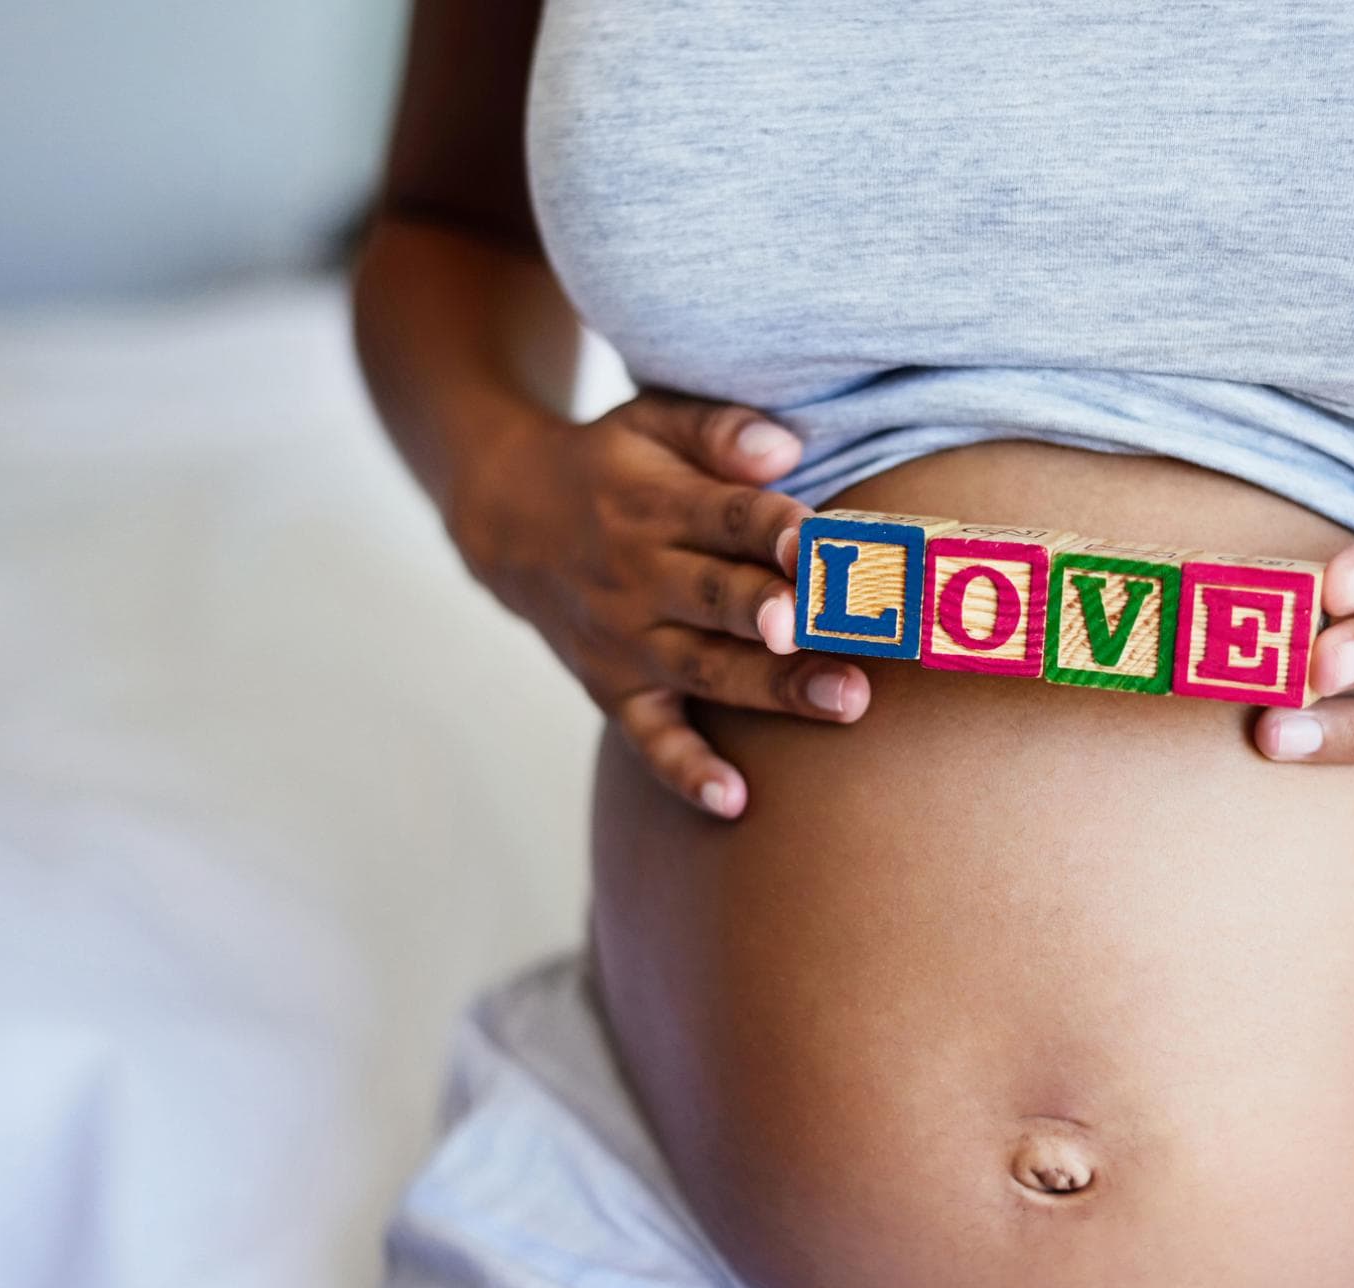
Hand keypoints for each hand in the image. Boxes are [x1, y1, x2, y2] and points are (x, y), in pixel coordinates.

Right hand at [446, 386, 868, 818]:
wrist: (507, 520)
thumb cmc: (613, 467)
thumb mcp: (653, 421)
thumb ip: (720, 429)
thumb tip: (785, 448)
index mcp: (653, 502)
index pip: (724, 516)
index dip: (774, 528)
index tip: (820, 542)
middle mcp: (636, 576)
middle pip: (718, 599)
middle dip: (775, 614)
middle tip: (833, 626)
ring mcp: (624, 640)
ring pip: (706, 669)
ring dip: (772, 688)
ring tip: (846, 700)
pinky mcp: (614, 691)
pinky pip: (650, 740)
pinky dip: (687, 772)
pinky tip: (734, 800)